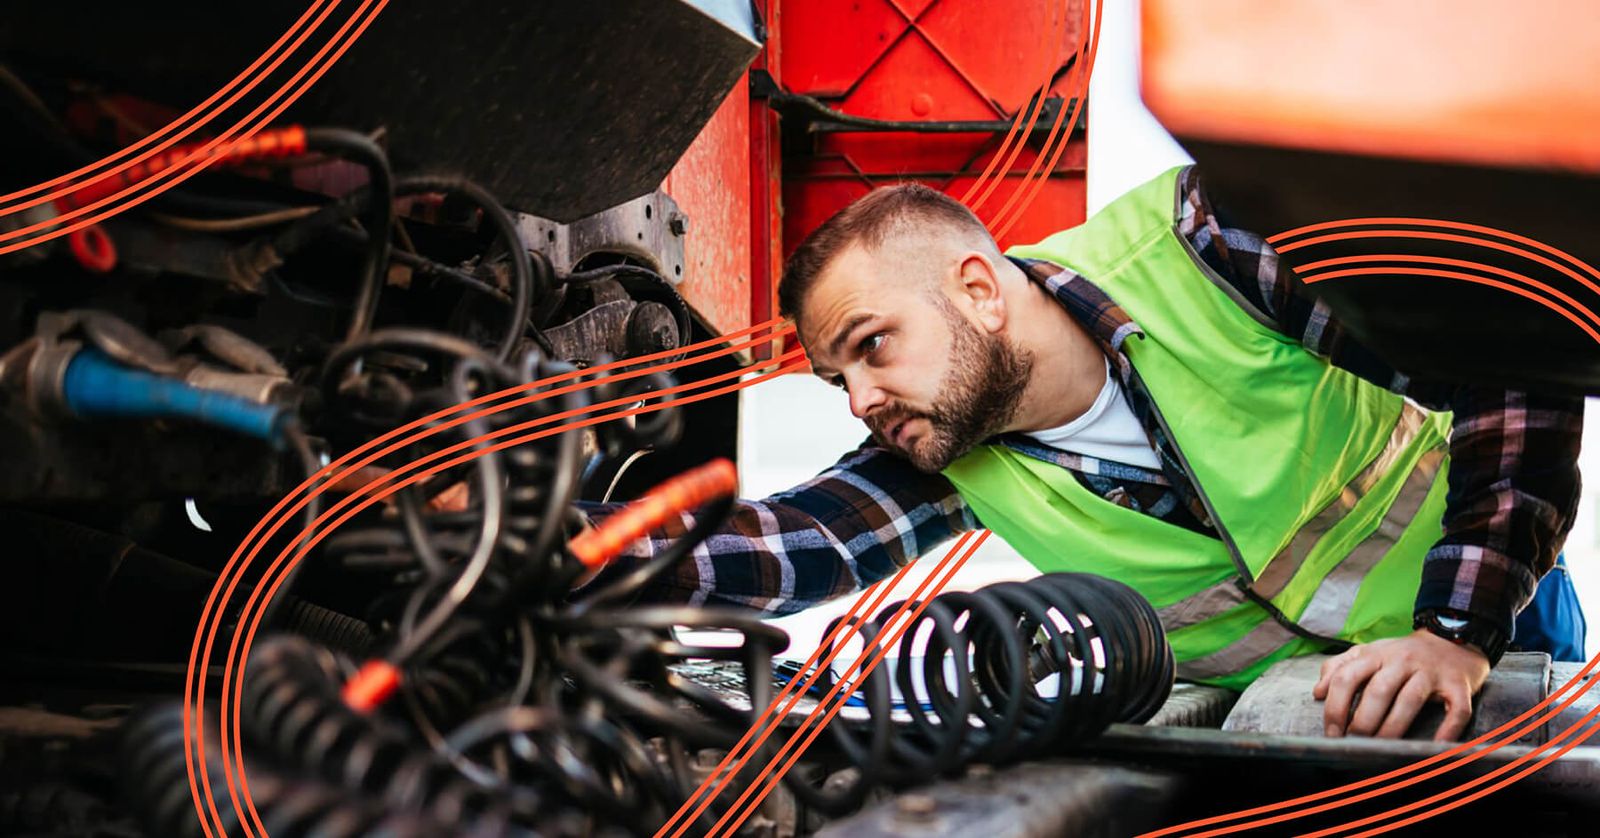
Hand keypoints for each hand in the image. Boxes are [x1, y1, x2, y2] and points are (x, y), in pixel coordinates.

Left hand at [1312, 629, 1489, 740]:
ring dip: (1393, 727)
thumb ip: (1338, 668)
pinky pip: (1455, 709)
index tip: (1331, 732)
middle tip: (1355, 743)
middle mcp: (1401, 661)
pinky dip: (1448, 729)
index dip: (1335, 706)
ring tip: (1381, 748)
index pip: (1347, 678)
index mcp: (1375, 655)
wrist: (1451, 638)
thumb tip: (1317, 692)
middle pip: (1378, 691)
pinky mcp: (1459, 685)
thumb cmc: (1401, 654)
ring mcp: (1430, 672)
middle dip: (1363, 721)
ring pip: (1410, 701)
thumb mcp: (1367, 653)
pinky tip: (1435, 746)